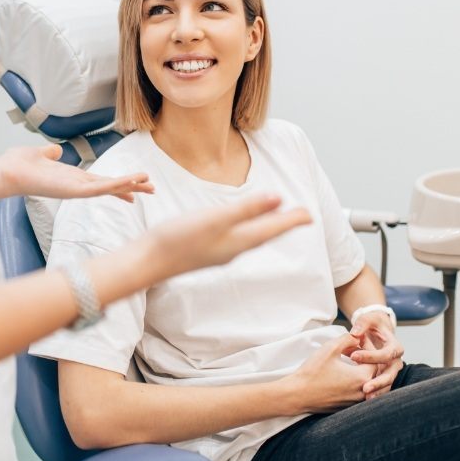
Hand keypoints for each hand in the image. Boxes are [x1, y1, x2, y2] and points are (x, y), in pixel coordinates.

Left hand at [0, 144, 153, 201]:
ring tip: (149, 184)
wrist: (7, 171)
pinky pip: (100, 189)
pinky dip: (116, 185)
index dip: (119, 183)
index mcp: (72, 178)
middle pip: (110, 187)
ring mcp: (76, 190)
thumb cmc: (19, 165)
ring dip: (129, 185)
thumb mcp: (40, 154)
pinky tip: (130, 183)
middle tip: (153, 189)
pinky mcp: (73, 191)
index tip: (135, 186)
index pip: (101, 181)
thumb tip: (55, 150)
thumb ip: (50, 153)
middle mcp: (77, 186)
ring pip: (109, 188)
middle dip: (131, 187)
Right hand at [145, 194, 312, 279]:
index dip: (293, 220)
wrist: (148, 262)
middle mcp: (234, 249)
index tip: (311, 215)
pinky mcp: (206, 251)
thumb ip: (247, 209)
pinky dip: (248, 230)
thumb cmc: (179, 239)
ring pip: (252, 238)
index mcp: (240, 241)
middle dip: (284, 224)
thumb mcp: (216, 219)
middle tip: (301, 217)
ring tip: (276, 219)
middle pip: (266, 234)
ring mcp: (220, 252)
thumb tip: (279, 198)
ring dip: (267, 228)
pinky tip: (240, 227)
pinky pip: (237, 239)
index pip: (274, 229)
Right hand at [277, 333, 374, 414]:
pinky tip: (342, 373)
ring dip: (360, 369)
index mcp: (362, 377)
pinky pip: (358, 391)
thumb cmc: (313, 371)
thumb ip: (347, 338)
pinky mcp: (347, 406)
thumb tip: (357, 336)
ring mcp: (355, 402)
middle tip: (352, 348)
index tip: (356, 340)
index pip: (375, 358)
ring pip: (366, 382)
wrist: (298, 395)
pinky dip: (355, 381)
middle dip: (364, 358)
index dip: (367, 346)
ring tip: (348, 360)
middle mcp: (363, 392)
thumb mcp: (330, 348)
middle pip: (373, 371)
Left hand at [348, 313, 404, 399]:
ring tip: (366, 398)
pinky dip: (376, 394)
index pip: (386, 354)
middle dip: (378, 382)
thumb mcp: (368, 319)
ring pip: (388, 384)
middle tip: (364, 388)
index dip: (370, 356)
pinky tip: (365, 400)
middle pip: (391, 374)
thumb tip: (354, 333)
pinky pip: (382, 388)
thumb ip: (362, 324)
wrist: (377, 331)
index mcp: (395, 347)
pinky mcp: (384, 377)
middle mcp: (396, 361)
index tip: (353, 356)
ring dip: (378, 391)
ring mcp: (391, 371)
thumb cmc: (372, 325)